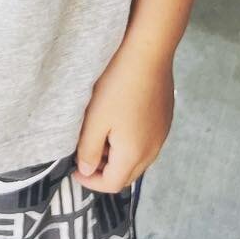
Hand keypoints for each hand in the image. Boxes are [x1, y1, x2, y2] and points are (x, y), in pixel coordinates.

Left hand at [71, 40, 174, 192]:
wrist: (147, 54)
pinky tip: (118, 121)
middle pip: (127, 175)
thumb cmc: (118, 86)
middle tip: (85, 155)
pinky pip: (147, 143)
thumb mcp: (94, 120)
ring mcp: (162, 135)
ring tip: (99, 137)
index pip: (112, 184)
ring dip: (117, 158)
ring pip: (138, 160)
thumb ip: (88, 150)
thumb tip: (86, 170)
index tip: (74, 170)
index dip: (90, 182)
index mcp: (134, 154)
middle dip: (104, 172)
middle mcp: (153, 150)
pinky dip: (130, 144)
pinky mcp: (165, 120)